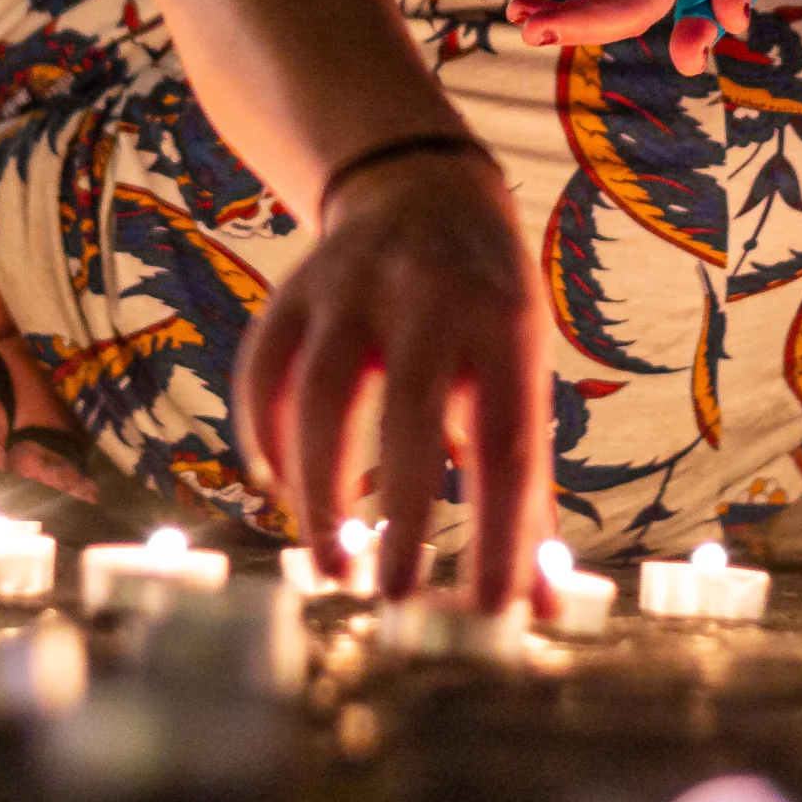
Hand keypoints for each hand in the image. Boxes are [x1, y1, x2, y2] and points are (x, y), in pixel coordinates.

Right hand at [233, 145, 545, 611]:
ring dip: (320, 487)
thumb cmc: (487, 311)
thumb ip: (526, 485)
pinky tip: (278, 488)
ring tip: (330, 564)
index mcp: (506, 325)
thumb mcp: (525, 372)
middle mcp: (429, 297)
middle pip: (410, 412)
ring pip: (320, 392)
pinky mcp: (290, 288)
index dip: (501, 530)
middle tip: (396, 600)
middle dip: (406, 515)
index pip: (508, 440)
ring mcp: (351, 287)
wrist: (423, 191)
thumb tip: (538, 602)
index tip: (490, 610)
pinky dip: (263, 436)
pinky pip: (263, 371)